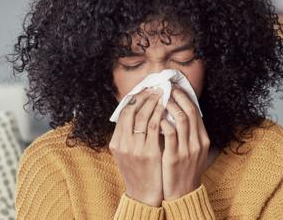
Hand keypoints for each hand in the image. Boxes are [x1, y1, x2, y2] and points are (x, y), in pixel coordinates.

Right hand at [109, 88, 164, 206]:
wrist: (143, 194)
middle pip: (131, 111)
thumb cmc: (138, 171)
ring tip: (162, 93)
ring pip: (143, 116)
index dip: (135, 99)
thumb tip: (136, 113)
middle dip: (144, 97)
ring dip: (153, 102)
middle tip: (155, 88)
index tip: (145, 90)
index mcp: (116, 142)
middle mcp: (123, 144)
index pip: (123, 113)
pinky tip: (166, 108)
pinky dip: (159, 114)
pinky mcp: (149, 153)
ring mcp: (135, 148)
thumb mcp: (126, 153)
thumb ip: (128, 135)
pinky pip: (154, 127)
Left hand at [160, 85, 210, 200]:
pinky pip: (169, 134)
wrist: (183, 193)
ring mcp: (187, 150)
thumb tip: (178, 113)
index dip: (185, 97)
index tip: (174, 88)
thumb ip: (188, 134)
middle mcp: (197, 142)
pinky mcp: (174, 157)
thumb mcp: (192, 150)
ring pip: (181, 119)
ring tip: (159, 99)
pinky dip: (163, 122)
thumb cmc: (184, 169)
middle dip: (177, 96)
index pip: (196, 111)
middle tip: (165, 87)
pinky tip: (155, 118)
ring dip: (170, 106)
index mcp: (202, 139)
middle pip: (190, 111)